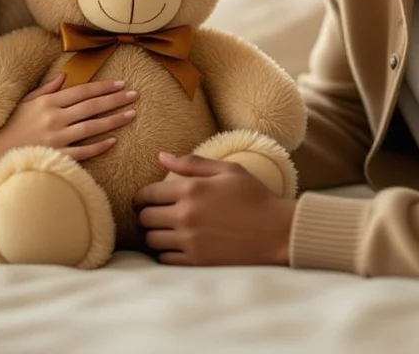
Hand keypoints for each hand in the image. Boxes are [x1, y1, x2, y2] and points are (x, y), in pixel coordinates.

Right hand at [0, 76, 136, 181]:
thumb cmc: (8, 127)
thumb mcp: (26, 103)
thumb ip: (47, 90)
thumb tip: (65, 77)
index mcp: (48, 102)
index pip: (83, 91)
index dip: (104, 87)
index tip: (122, 83)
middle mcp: (54, 117)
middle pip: (92, 106)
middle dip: (116, 99)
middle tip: (135, 95)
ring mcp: (56, 138)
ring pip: (92, 127)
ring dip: (114, 120)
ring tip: (131, 115)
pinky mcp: (55, 156)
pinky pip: (82, 151)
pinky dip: (98, 146)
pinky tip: (113, 141)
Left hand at [133, 152, 295, 266]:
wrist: (278, 233)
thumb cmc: (255, 197)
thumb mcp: (228, 170)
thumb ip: (192, 163)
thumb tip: (161, 156)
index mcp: (191, 190)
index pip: (147, 195)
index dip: (140, 198)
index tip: (143, 201)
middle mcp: (186, 216)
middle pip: (145, 218)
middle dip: (145, 216)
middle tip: (153, 216)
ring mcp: (191, 241)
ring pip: (151, 240)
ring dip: (154, 236)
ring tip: (164, 232)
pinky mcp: (197, 262)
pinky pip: (165, 260)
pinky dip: (165, 254)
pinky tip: (176, 247)